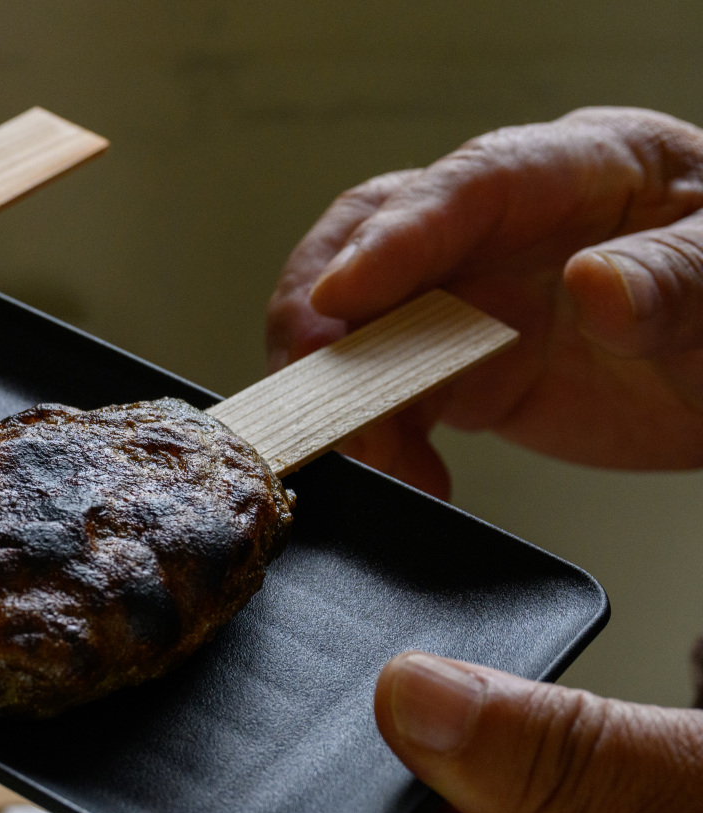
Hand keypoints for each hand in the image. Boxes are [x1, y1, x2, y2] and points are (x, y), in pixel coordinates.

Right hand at [267, 107, 702, 496]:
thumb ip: (674, 276)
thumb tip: (597, 287)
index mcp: (575, 169)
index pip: (466, 186)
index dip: (395, 238)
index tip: (342, 295)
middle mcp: (499, 228)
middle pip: (370, 241)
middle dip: (320, 312)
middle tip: (311, 383)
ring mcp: (470, 298)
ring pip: (360, 326)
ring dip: (342, 393)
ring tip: (368, 456)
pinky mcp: (461, 371)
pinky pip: (389, 397)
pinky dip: (378, 441)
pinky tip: (406, 478)